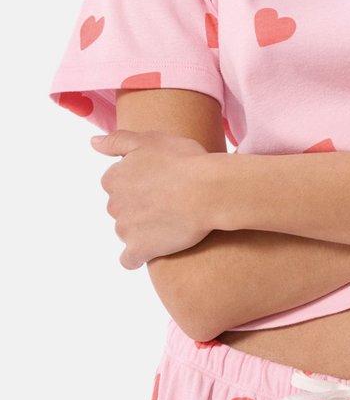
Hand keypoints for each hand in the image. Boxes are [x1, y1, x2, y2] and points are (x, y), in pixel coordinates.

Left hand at [90, 129, 214, 268]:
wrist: (208, 191)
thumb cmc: (184, 161)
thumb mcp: (150, 140)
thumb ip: (117, 141)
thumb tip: (92, 142)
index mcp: (114, 178)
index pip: (116, 183)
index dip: (138, 182)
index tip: (157, 182)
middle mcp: (114, 204)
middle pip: (121, 208)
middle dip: (138, 206)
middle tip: (167, 200)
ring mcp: (125, 229)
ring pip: (127, 231)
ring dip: (142, 228)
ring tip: (170, 221)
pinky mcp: (140, 249)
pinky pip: (130, 259)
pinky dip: (137, 257)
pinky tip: (152, 250)